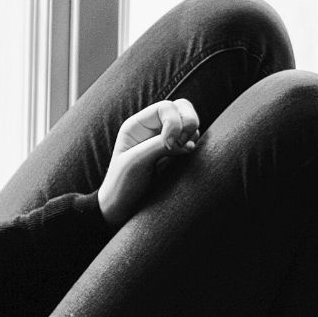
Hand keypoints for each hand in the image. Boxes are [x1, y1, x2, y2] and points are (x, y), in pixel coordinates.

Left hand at [97, 99, 200, 227]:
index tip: (170, 146)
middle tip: (186, 143)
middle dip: (189, 121)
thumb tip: (187, 142)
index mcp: (138, 125)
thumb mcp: (135, 162)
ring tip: (184, 152)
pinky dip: (195, 144)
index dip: (174, 122)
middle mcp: (153, 129)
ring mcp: (166, 141)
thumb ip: (159, 146)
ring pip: (190, 123)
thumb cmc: (122, 184)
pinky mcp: (176, 155)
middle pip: (181, 108)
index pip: (165, 108)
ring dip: (193, 134)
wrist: (122, 209)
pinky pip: (193, 140)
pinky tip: (188, 156)